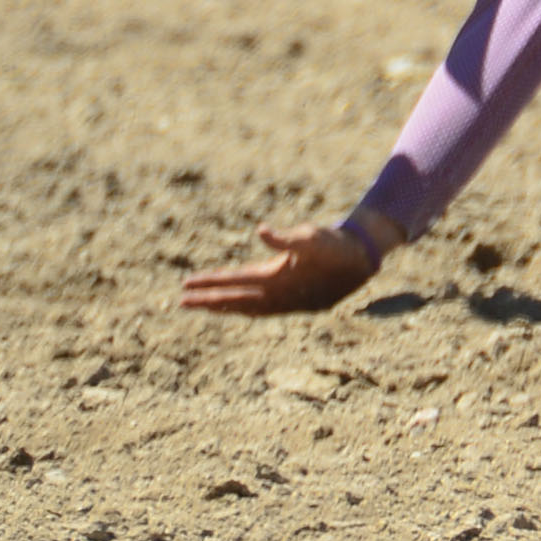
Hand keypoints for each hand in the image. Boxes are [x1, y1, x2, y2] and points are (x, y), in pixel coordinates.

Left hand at [179, 221, 377, 317]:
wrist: (359, 263)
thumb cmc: (333, 245)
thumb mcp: (310, 235)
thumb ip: (284, 237)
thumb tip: (261, 230)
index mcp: (274, 279)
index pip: (232, 282)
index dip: (208, 283)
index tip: (186, 285)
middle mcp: (274, 296)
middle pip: (232, 300)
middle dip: (206, 300)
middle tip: (181, 301)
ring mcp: (282, 303)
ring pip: (243, 308)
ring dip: (222, 307)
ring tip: (203, 306)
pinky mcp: (290, 304)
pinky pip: (256, 311)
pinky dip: (241, 309)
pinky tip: (236, 308)